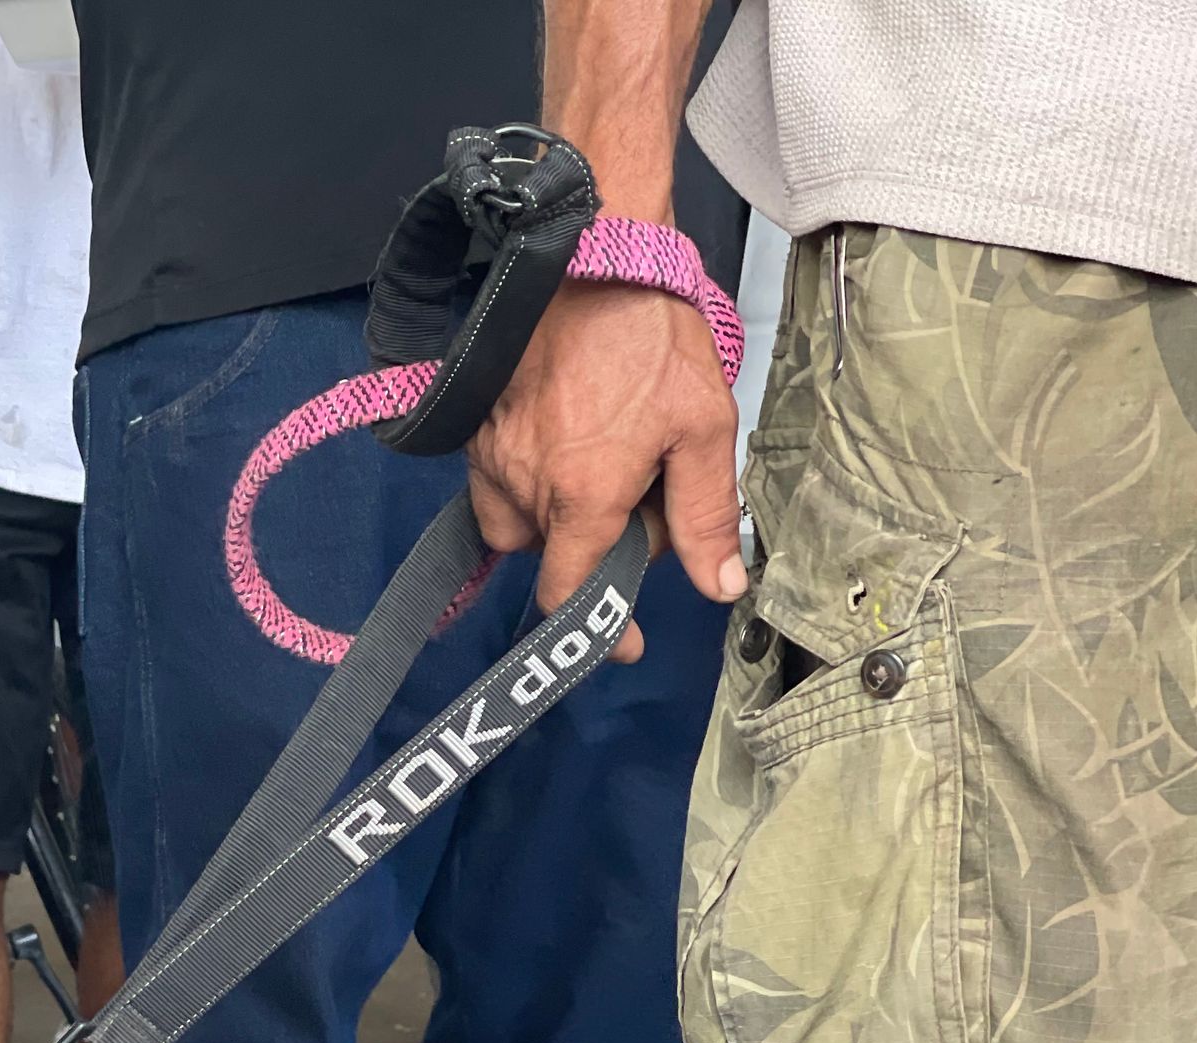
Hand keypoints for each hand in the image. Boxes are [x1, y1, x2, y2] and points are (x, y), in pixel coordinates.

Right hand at [468, 278, 744, 661]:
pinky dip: (529, 480)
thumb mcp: (702, 425)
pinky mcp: (476, 425)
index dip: (597, 630)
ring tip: (600, 461)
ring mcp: (491, 455)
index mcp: (582, 496)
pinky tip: (568, 437)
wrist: (593, 246)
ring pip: (515, 525)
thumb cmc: (651, 331)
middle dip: (593, 545)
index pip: (570, 596)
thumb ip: (707, 514)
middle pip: (549, 559)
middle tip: (640, 492)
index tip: (623, 641)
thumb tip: (720, 585)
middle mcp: (524, 486)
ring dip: (557, 516)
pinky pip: (494, 482)